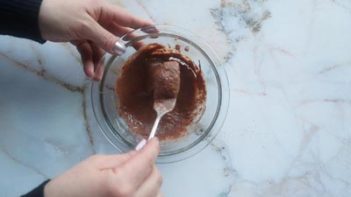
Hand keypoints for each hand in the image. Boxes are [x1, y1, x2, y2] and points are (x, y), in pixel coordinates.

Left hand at [38, 0, 152, 79]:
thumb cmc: (60, 14)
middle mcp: (99, 19)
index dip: (142, 25)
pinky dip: (89, 62)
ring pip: (101, 48)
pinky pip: (89, 52)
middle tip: (138, 57)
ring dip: (99, 62)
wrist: (34, 18)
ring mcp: (89, 30)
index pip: (127, 18)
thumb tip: (122, 49)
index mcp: (103, 10)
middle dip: (125, 47)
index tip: (155, 32)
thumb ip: (105, 38)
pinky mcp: (80, 38)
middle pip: (117, 35)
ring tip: (96, 76)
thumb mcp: (84, 26)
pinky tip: (88, 73)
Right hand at [44, 138, 161, 196]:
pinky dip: (148, 193)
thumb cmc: (73, 185)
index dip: (152, 148)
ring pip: (158, 192)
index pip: (147, 161)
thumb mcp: (96, 164)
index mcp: (121, 185)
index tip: (153, 141)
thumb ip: (123, 158)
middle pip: (156, 177)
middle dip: (150, 164)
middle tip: (138, 159)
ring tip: (136, 176)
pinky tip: (136, 189)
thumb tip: (143, 150)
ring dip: (150, 181)